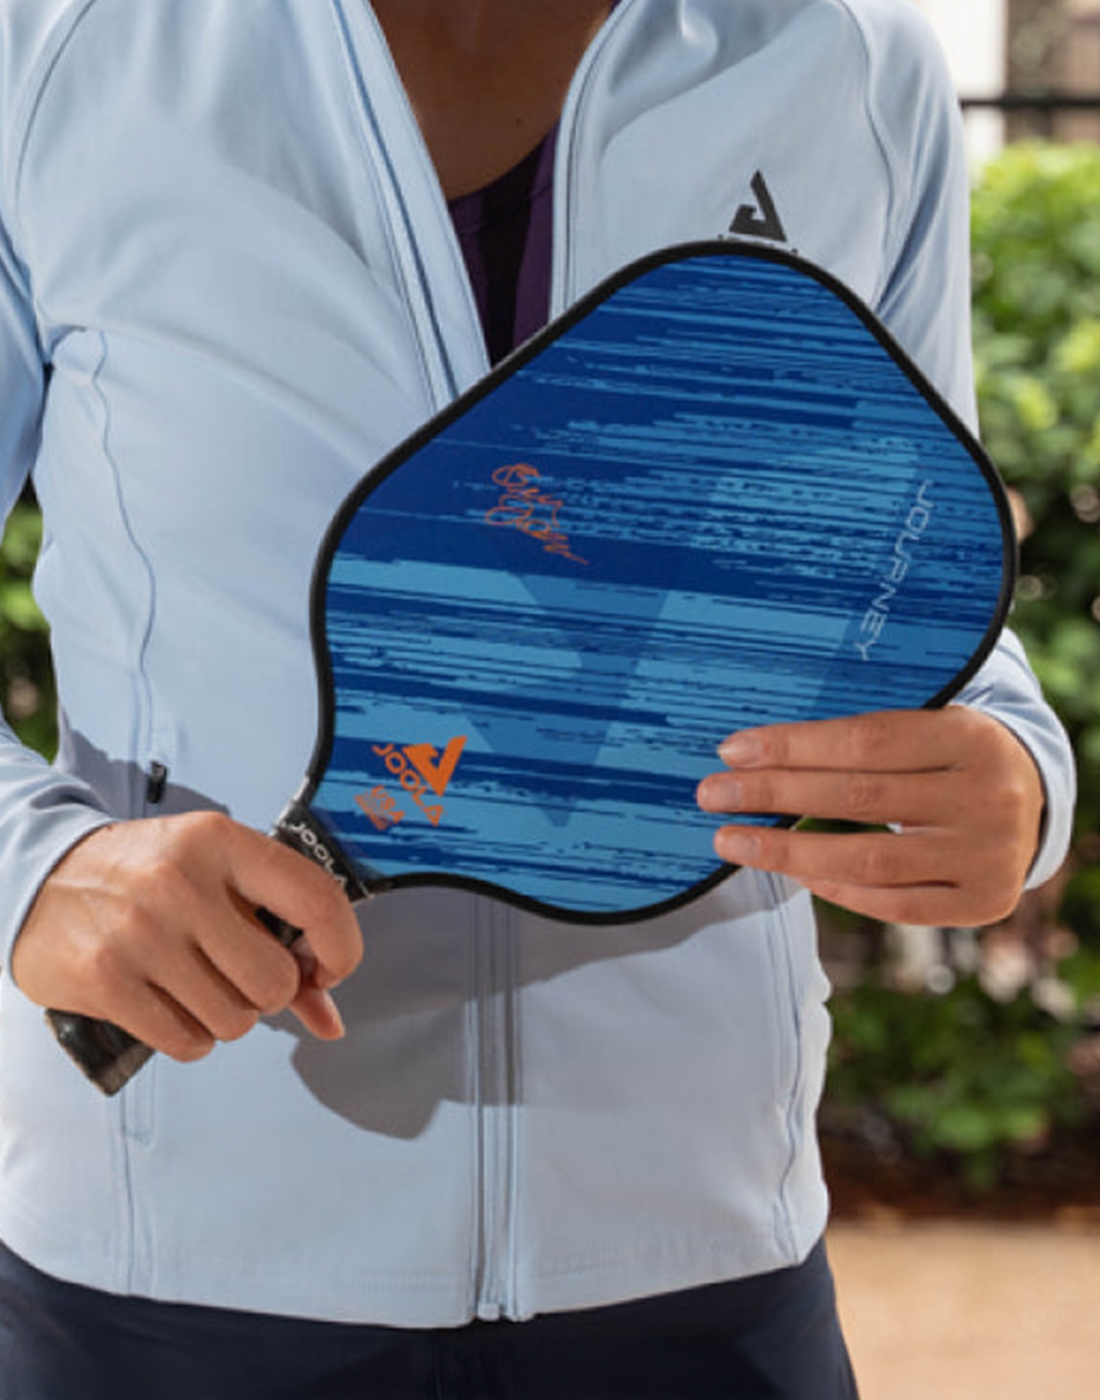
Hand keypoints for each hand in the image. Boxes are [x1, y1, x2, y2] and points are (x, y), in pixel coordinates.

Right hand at [12, 813, 362, 1062]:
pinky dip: (190, 1037)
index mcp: (220, 841)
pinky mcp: (105, 979)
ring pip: (235, 1019)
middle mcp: (181, 881)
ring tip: (195, 984)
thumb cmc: (148, 877)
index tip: (325, 969)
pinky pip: (188, 1042)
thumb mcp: (216, 878)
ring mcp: (140, 932)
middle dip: (268, 992)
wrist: (41, 877)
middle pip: (276, 980)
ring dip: (226, 1017)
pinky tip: (168, 1003)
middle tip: (239, 974)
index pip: (318, 900)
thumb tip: (331, 1020)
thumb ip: (282, 938)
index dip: (340, 949)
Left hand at [696, 708, 1044, 927]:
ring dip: (788, 853)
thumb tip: (755, 754)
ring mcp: (988, 856)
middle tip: (712, 794)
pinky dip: (837, 887)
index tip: (732, 750)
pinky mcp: (981, 903)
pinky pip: (894, 904)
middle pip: (859, 798)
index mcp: (971, 738)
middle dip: (775, 795)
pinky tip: (794, 872)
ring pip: (869, 859)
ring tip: (730, 841)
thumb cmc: (951, 757)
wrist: (1032, 801)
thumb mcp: (928, 727)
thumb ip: (862, 741)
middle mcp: (987, 798)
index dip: (794, 746)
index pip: (866, 741)